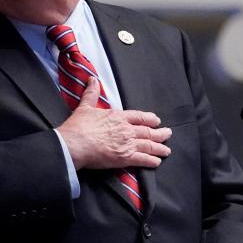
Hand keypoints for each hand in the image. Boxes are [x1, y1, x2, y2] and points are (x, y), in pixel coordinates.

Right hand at [57, 77, 171, 169]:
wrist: (74, 144)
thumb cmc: (78, 127)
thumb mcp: (85, 107)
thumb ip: (91, 94)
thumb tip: (92, 80)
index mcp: (118, 117)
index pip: (139, 116)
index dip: (150, 119)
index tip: (157, 121)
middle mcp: (126, 129)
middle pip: (148, 131)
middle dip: (160, 133)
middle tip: (168, 134)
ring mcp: (128, 144)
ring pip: (149, 145)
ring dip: (159, 148)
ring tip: (166, 151)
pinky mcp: (125, 158)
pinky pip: (143, 159)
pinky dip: (152, 161)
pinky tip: (157, 162)